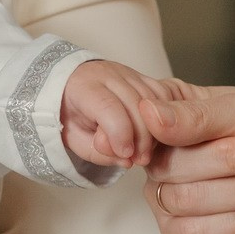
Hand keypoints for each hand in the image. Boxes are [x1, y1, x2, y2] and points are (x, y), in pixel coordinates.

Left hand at [61, 60, 197, 167]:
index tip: (125, 154)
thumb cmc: (73, 118)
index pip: (108, 107)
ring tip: (144, 152)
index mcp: (83, 86)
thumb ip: (98, 151)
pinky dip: (163, 119)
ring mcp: (128, 73)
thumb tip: (126, 158)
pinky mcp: (144, 77)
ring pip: (154, 100)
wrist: (71, 92)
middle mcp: (107, 74)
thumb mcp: (76, 141)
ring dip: (154, 132)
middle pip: (136, 104)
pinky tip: (153, 137)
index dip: (120, 133)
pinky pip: (162, 96)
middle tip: (137, 159)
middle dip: (141, 138)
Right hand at [141, 86, 234, 233]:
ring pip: (182, 201)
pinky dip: (233, 224)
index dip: (159, 130)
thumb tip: (148, 115)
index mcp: (169, 119)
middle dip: (233, 161)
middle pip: (166, 167)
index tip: (215, 127)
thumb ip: (197, 116)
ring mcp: (173, 202)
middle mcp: (162, 161)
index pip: (138, 123)